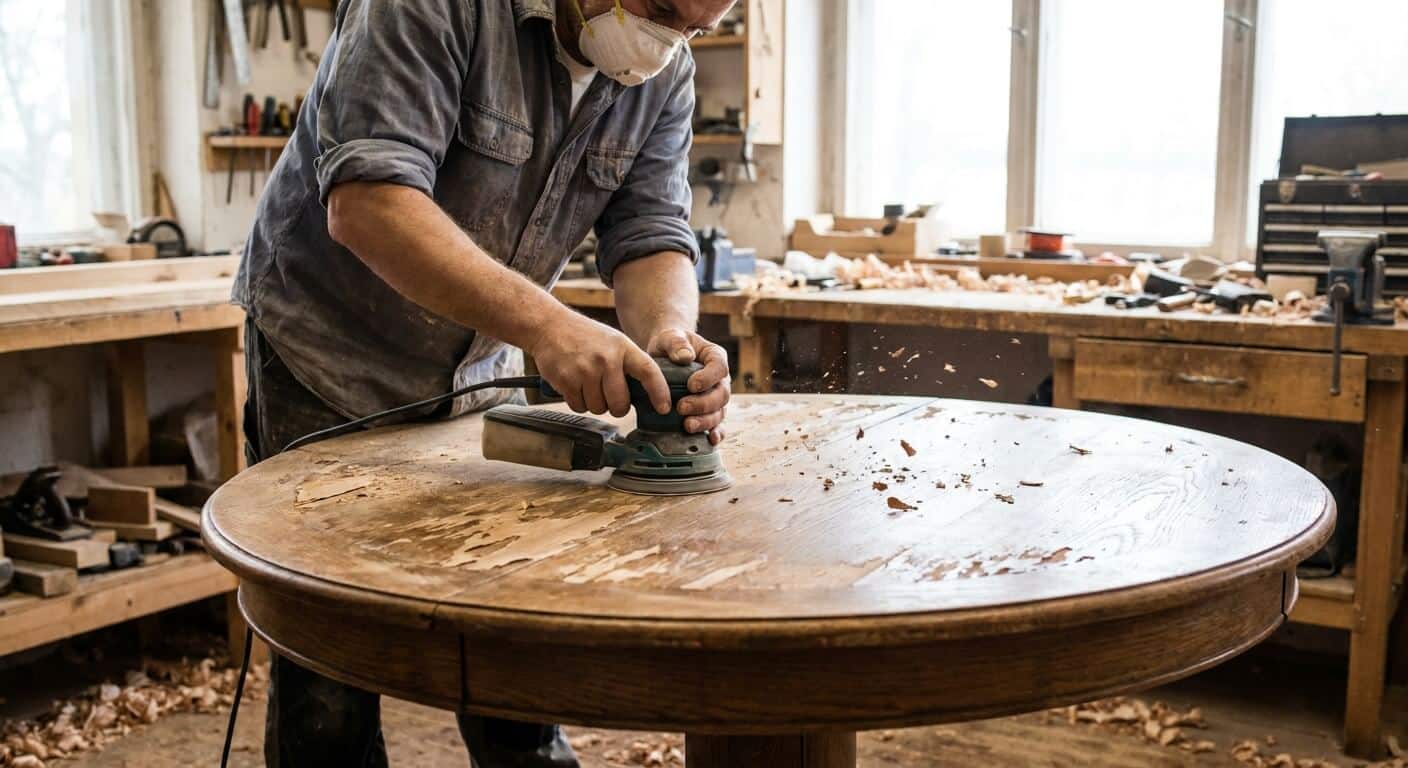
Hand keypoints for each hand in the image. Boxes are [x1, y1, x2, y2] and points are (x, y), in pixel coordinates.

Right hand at [528, 312, 670, 417]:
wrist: (549, 326)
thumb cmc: (585, 336)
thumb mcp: (614, 342)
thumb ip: (630, 365)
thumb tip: (648, 394)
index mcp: (622, 348)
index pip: (649, 372)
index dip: (659, 393)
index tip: (664, 408)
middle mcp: (606, 359)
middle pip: (620, 404)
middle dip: (617, 407)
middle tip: (610, 397)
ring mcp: (584, 370)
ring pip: (598, 408)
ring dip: (595, 403)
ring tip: (589, 384)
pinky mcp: (566, 380)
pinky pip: (579, 407)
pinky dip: (579, 402)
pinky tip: (576, 385)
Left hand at [646, 328, 729, 443]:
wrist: (666, 356)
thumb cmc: (671, 344)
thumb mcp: (670, 336)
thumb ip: (677, 343)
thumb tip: (685, 357)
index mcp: (716, 357)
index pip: (720, 368)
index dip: (709, 378)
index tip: (691, 385)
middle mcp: (720, 379)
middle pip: (722, 394)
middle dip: (704, 404)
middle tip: (682, 407)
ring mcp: (716, 397)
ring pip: (720, 413)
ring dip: (706, 421)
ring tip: (687, 425)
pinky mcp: (708, 412)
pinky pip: (717, 425)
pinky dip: (715, 434)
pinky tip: (709, 441)